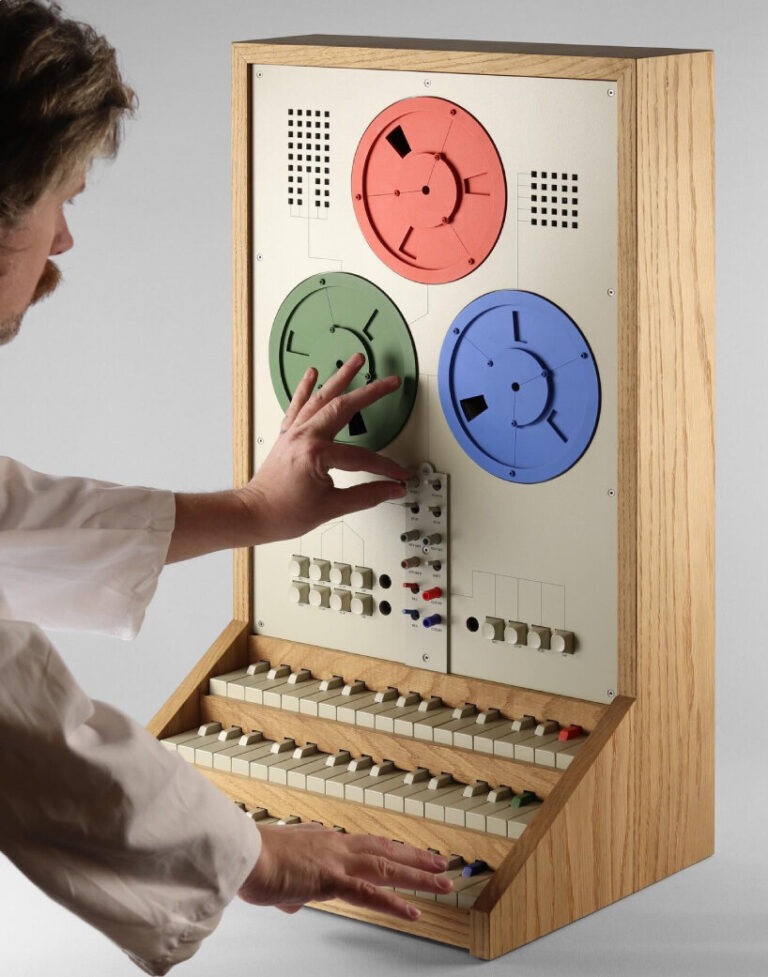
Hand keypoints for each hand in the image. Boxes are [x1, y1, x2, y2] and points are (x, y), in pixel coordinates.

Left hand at [238, 353, 409, 543]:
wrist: (254, 514)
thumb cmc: (283, 512)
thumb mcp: (331, 508)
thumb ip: (366, 496)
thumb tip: (391, 489)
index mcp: (316, 454)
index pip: (361, 457)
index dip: (384, 467)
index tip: (398, 475)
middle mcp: (304, 436)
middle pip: (343, 407)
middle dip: (370, 392)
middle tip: (390, 382)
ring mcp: (294, 433)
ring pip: (320, 397)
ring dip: (340, 377)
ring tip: (356, 360)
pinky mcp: (287, 435)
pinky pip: (297, 405)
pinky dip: (305, 388)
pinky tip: (312, 373)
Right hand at [238, 822, 452, 918]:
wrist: (240, 854)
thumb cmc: (252, 862)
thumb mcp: (277, 875)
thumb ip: (290, 889)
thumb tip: (292, 903)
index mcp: (323, 841)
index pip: (366, 844)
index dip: (391, 849)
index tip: (409, 853)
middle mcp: (335, 845)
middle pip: (385, 850)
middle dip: (416, 858)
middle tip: (441, 864)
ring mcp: (335, 861)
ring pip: (387, 868)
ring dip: (418, 877)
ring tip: (444, 884)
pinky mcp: (329, 880)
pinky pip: (369, 894)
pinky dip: (394, 903)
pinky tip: (413, 912)